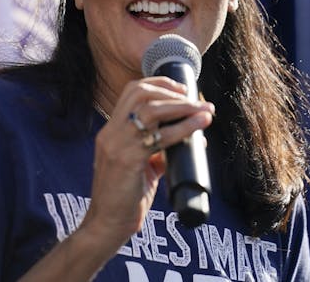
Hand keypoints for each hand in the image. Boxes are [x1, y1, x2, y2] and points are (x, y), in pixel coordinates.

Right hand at [79, 77, 213, 249]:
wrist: (106, 225)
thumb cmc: (123, 199)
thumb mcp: (139, 168)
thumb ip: (155, 153)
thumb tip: (180, 142)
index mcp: (111, 132)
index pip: (131, 92)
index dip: (158, 84)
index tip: (181, 89)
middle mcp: (111, 133)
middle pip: (139, 92)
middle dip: (170, 90)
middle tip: (194, 98)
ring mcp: (117, 144)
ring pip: (150, 109)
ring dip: (181, 106)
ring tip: (203, 110)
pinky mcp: (128, 159)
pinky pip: (161, 136)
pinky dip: (184, 127)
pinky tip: (200, 125)